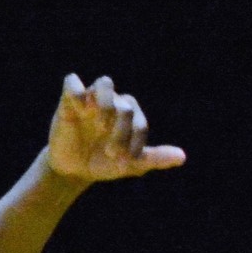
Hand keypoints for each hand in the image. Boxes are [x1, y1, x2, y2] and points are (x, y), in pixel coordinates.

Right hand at [47, 74, 185, 182]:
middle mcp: (113, 103)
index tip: (123, 161)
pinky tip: (79, 110)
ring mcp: (91, 101)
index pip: (138, 122)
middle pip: (124, 107)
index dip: (134, 141)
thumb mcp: (128, 165)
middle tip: (110, 152)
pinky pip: (72, 82)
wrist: (71, 170)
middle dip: (120, 131)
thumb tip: (182, 157)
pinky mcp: (69, 102)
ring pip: (105, 83)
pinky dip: (77, 91)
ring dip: (106, 103)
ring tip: (100, 125)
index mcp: (130, 116)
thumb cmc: (102, 163)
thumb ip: (154, 158)